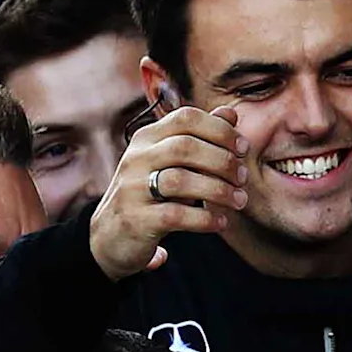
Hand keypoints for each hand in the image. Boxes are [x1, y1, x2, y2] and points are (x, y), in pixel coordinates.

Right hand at [91, 107, 247, 277]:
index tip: (243, 148)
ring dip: (219, 190)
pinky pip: (176, 215)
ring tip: (239, 200)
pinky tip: (221, 222)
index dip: (219, 129)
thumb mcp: (169, 163)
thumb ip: (199, 138)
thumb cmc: (148, 195)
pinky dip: (204, 219)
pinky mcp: (136, 219)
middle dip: (223, 160)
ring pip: (181, 180)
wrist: (109, 237)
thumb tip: (231, 114)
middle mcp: (137, 158)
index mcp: (146, 138)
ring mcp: (133, 188)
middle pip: (186, 146)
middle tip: (243, 177)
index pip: (186, 117)